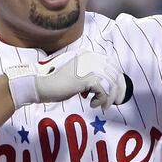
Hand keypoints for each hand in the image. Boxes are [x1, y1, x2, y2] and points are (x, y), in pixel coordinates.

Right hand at [7, 51, 126, 110]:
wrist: (43, 86)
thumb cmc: (59, 84)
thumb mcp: (79, 76)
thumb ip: (92, 76)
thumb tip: (110, 86)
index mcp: (89, 55)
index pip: (112, 64)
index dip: (118, 78)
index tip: (117, 91)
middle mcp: (90, 58)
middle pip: (114, 73)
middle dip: (118, 89)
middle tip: (117, 101)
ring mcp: (88, 67)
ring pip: (110, 82)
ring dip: (110, 97)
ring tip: (104, 106)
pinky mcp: (85, 78)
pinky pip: (103, 90)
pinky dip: (101, 100)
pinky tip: (92, 104)